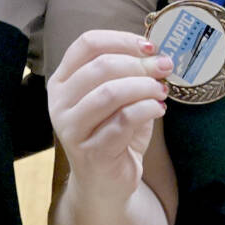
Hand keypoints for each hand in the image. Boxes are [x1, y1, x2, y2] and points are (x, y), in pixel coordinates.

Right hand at [48, 30, 171, 205]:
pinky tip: (158, 109)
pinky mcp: (91, 151)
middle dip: (139, 63)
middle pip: (101, 66)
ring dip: (144, 86)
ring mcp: (72, 128)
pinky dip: (147, 109)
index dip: (121, 39)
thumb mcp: (118, 98)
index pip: (87, 44)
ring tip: (162, 91)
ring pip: (110, 92)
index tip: (149, 46)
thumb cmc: (112, 133)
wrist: (105, 185)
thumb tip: (158, 55)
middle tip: (164, 67)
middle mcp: (60, 102)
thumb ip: (130, 74)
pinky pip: (123, 120)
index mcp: (63, 81)